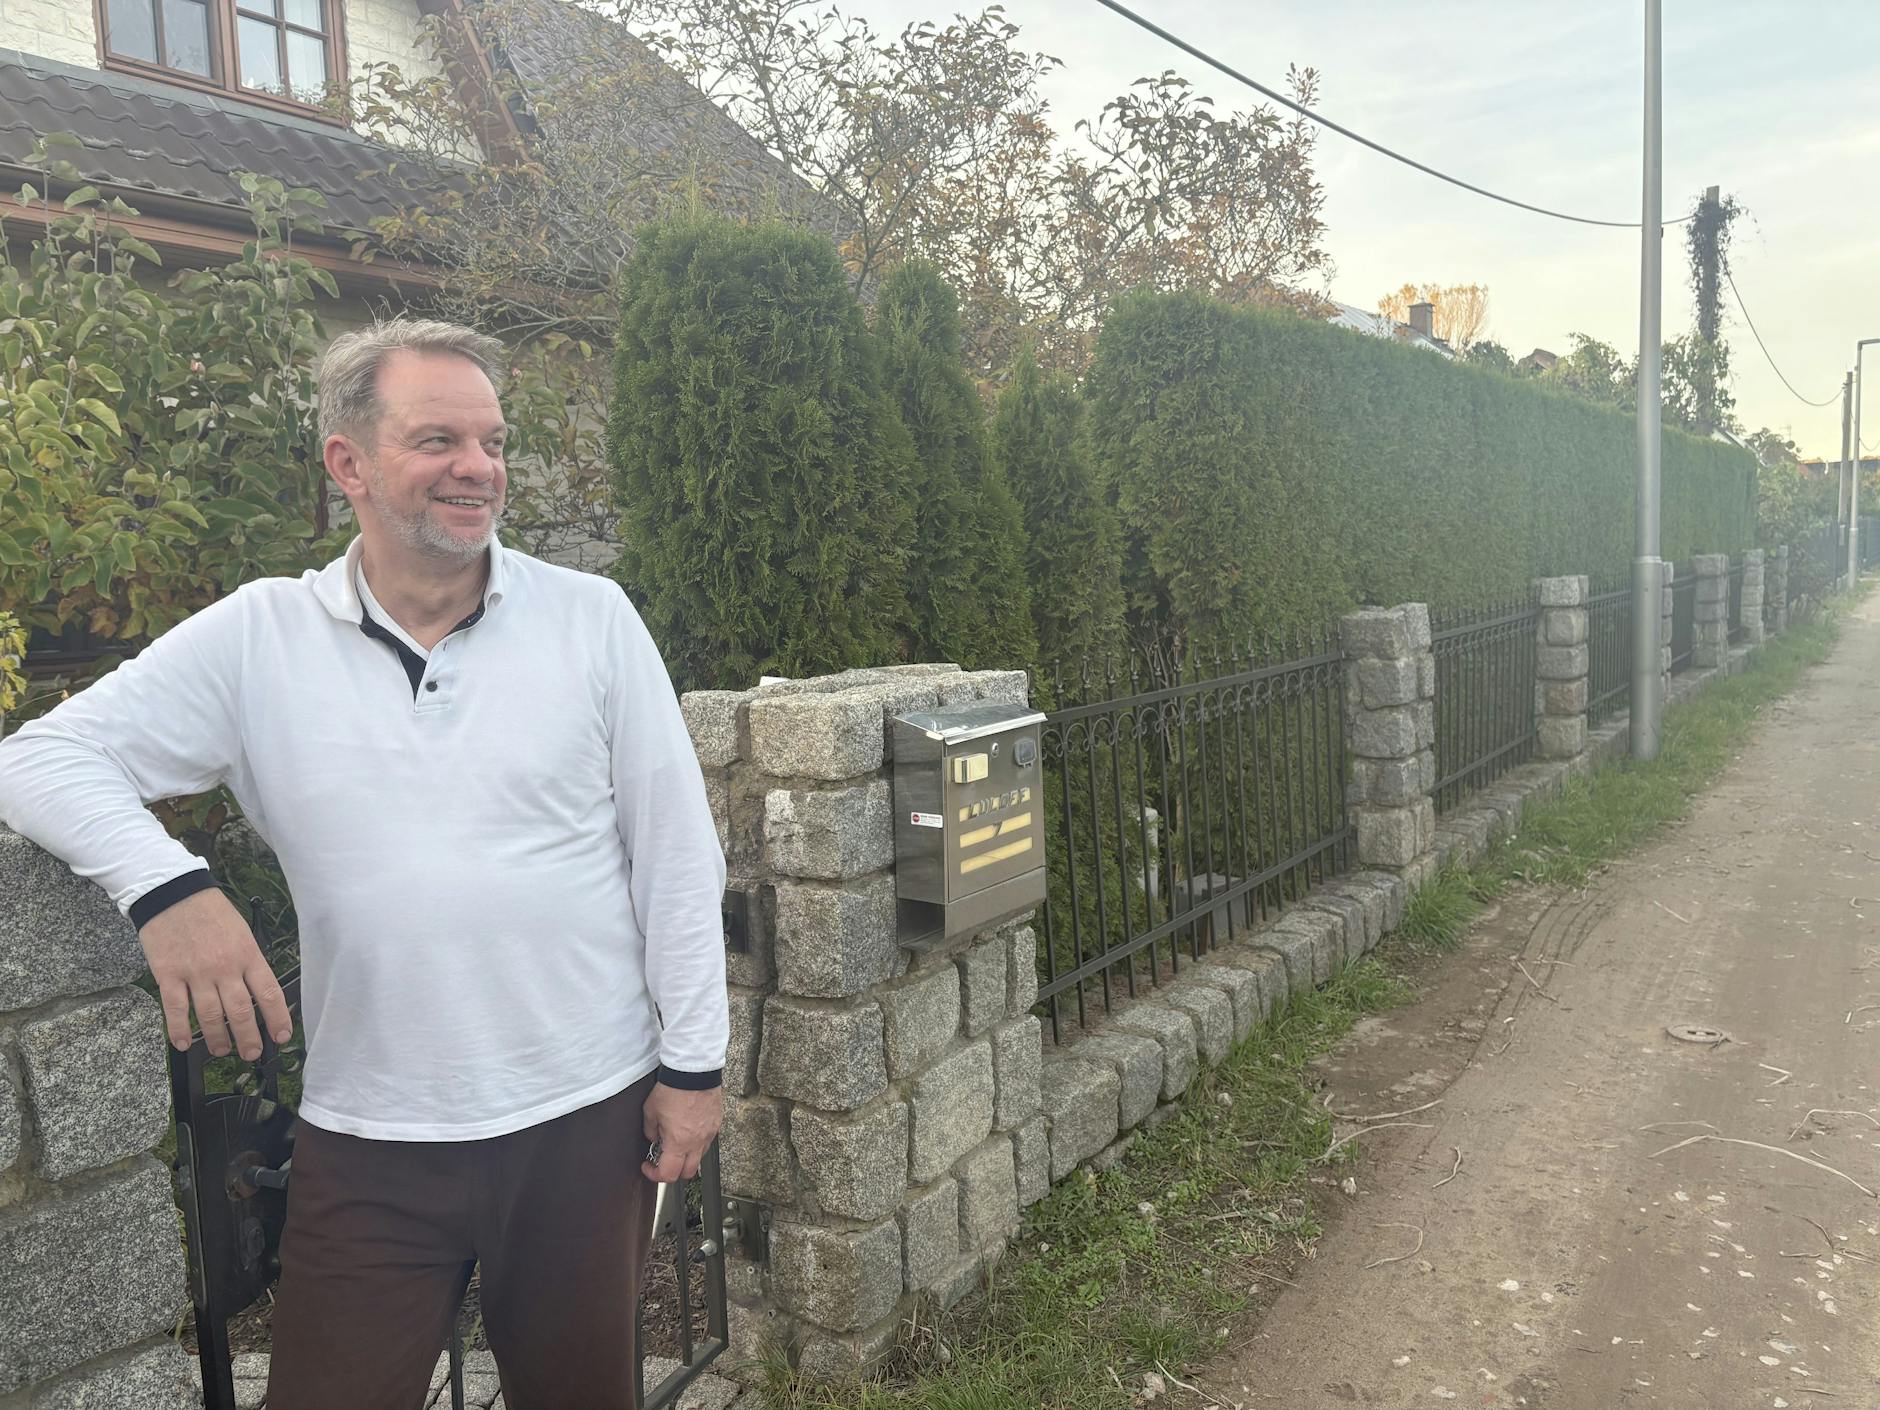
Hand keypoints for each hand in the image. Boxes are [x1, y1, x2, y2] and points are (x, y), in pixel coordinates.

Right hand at [138, 887, 290, 1059]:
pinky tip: (184, 1043)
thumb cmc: (210, 912)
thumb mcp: (242, 932)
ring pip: (210, 1016)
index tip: (282, 1036)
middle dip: (248, 1038)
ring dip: (217, 1038)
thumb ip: (249, 961)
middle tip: (251, 1053)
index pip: (269, 993)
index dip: (277, 1019)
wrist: (173, 893)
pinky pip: (175, 1009)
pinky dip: (180, 1029)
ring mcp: (196, 973)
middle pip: (240, 1011)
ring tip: (221, 1050)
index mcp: (248, 954)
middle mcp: (225, 967)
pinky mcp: (169, 975)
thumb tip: (257, 991)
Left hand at [641, 1083, 723, 1182]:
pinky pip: (707, 1141)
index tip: (648, 1166)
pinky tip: (689, 1130)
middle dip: (673, 1171)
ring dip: (686, 1156)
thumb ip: (650, 1131)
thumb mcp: (650, 1111)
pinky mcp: (717, 1123)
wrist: (694, 1071)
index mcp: (679, 1142)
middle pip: (687, 1173)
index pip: (668, 1174)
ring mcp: (709, 1133)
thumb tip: (654, 1138)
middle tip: (662, 1160)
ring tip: (676, 1142)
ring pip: (699, 1157)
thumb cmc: (673, 1088)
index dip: (654, 1174)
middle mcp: (697, 1142)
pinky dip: (697, 1142)